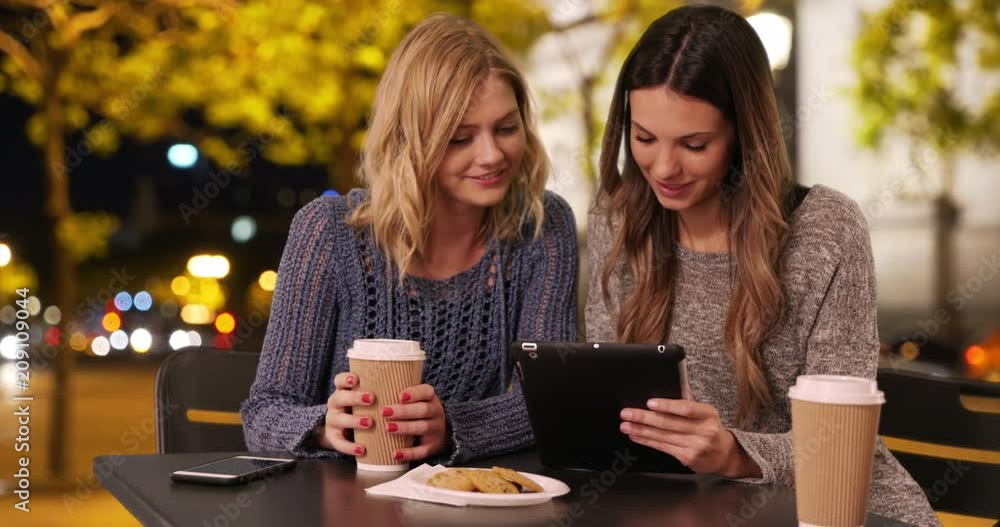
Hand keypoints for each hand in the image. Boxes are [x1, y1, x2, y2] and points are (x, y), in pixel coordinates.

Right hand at [315, 372, 374, 456]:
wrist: (341, 430)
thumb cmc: (360, 409)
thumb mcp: (365, 399)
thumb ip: (378, 392)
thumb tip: (406, 386)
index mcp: (342, 391)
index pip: (339, 381)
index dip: (346, 379)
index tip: (356, 379)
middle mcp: (335, 404)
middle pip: (340, 397)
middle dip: (355, 398)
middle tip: (371, 398)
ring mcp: (332, 421)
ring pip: (339, 419)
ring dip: (354, 420)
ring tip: (370, 423)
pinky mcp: (333, 437)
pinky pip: (339, 443)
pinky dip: (349, 447)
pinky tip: (362, 449)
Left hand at [381, 384, 448, 461]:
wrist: (439, 432)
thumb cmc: (417, 412)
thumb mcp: (415, 400)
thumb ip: (397, 393)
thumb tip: (368, 386)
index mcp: (430, 398)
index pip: (426, 391)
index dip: (414, 393)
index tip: (399, 395)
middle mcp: (436, 412)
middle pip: (423, 410)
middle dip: (403, 411)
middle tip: (384, 411)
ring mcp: (435, 430)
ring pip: (423, 428)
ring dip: (404, 428)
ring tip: (387, 428)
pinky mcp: (432, 447)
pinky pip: (422, 451)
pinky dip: (408, 453)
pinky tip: (394, 454)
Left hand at [619, 398, 760, 477]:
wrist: (725, 455)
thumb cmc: (711, 428)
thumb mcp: (706, 413)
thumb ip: (689, 401)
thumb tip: (672, 385)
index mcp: (708, 414)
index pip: (686, 408)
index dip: (667, 405)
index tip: (650, 402)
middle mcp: (703, 431)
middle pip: (669, 423)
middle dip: (644, 417)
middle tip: (627, 413)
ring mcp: (696, 446)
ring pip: (662, 436)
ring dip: (641, 430)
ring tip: (626, 425)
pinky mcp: (688, 458)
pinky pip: (663, 447)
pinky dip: (647, 441)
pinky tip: (636, 436)